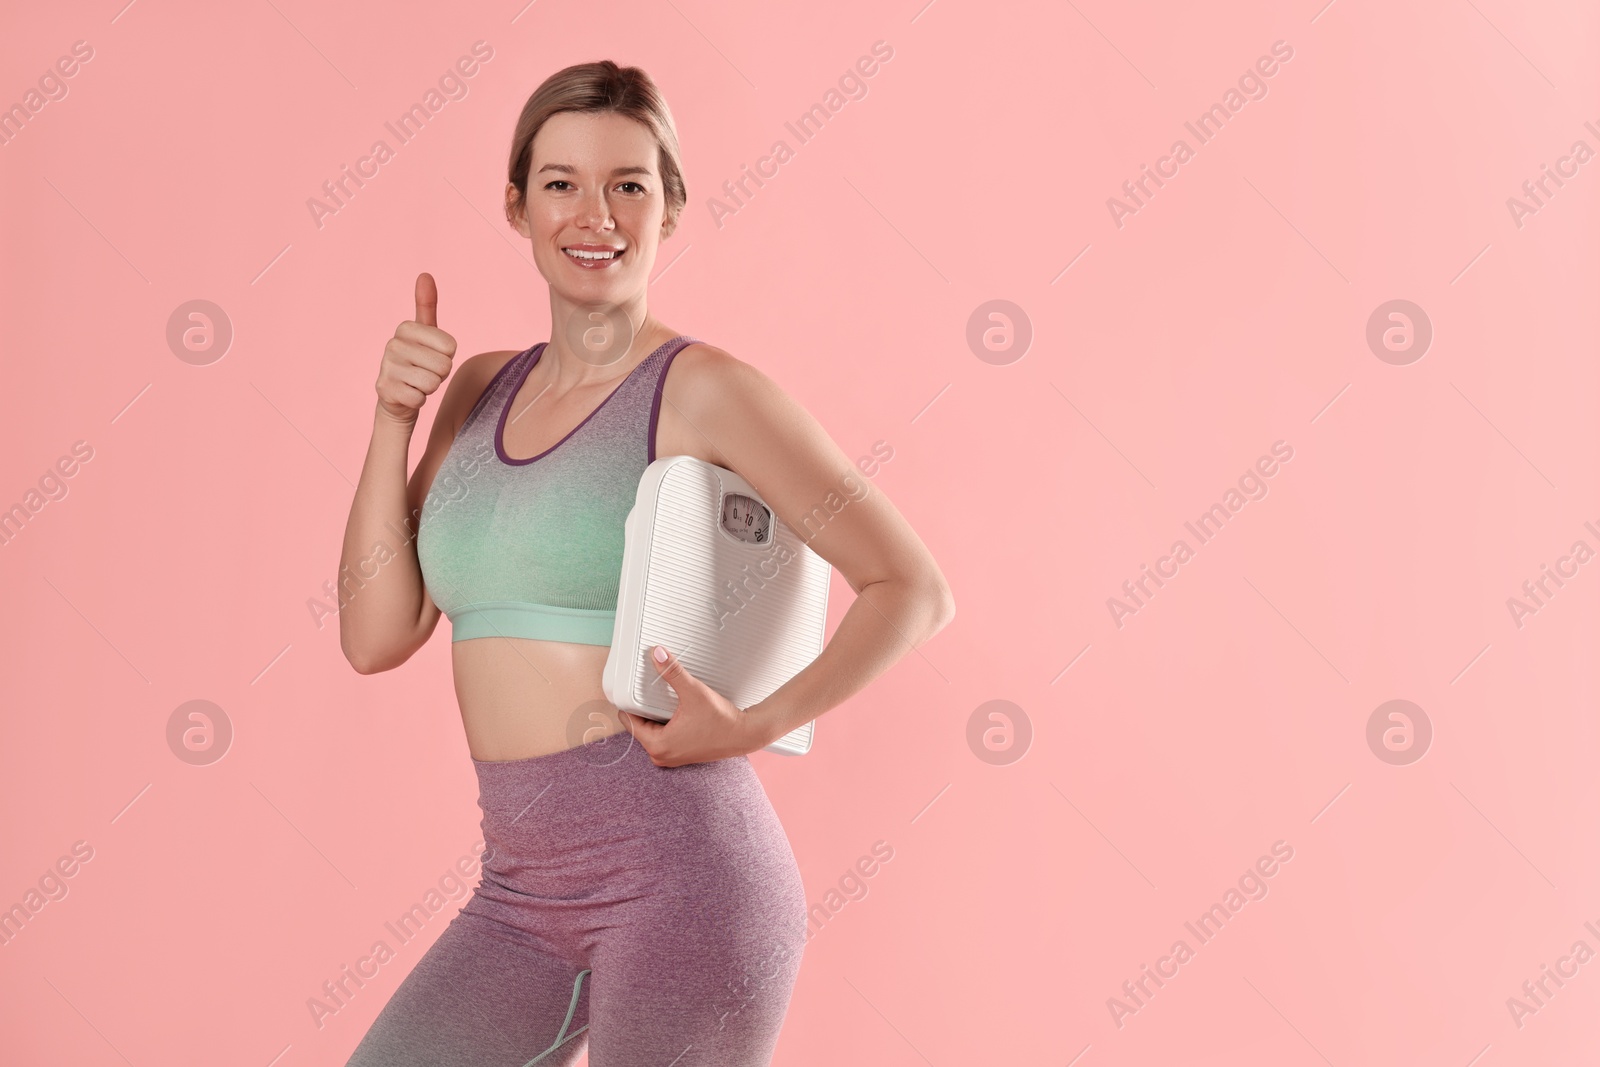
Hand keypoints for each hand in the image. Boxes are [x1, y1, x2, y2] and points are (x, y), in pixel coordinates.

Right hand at [375, 272, 457, 424]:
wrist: (397, 397)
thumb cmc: (418, 362)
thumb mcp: (426, 333)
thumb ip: (427, 305)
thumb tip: (425, 274)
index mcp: (406, 328)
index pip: (450, 347)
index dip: (447, 357)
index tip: (431, 357)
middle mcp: (392, 344)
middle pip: (443, 366)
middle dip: (439, 374)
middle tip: (424, 372)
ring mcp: (386, 367)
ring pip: (432, 383)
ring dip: (430, 388)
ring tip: (416, 383)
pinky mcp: (384, 389)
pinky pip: (420, 398)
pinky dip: (419, 400)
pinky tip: (408, 395)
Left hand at [620, 645, 766, 765]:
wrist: (745, 734)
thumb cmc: (722, 721)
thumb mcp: (694, 692)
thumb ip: (673, 672)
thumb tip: (658, 654)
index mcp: (658, 745)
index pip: (629, 722)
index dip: (630, 703)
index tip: (633, 690)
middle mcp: (661, 756)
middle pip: (639, 727)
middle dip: (643, 709)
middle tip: (651, 692)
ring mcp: (671, 757)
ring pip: (651, 732)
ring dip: (654, 717)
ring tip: (665, 701)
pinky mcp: (681, 755)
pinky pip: (663, 737)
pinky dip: (665, 724)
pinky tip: (675, 713)